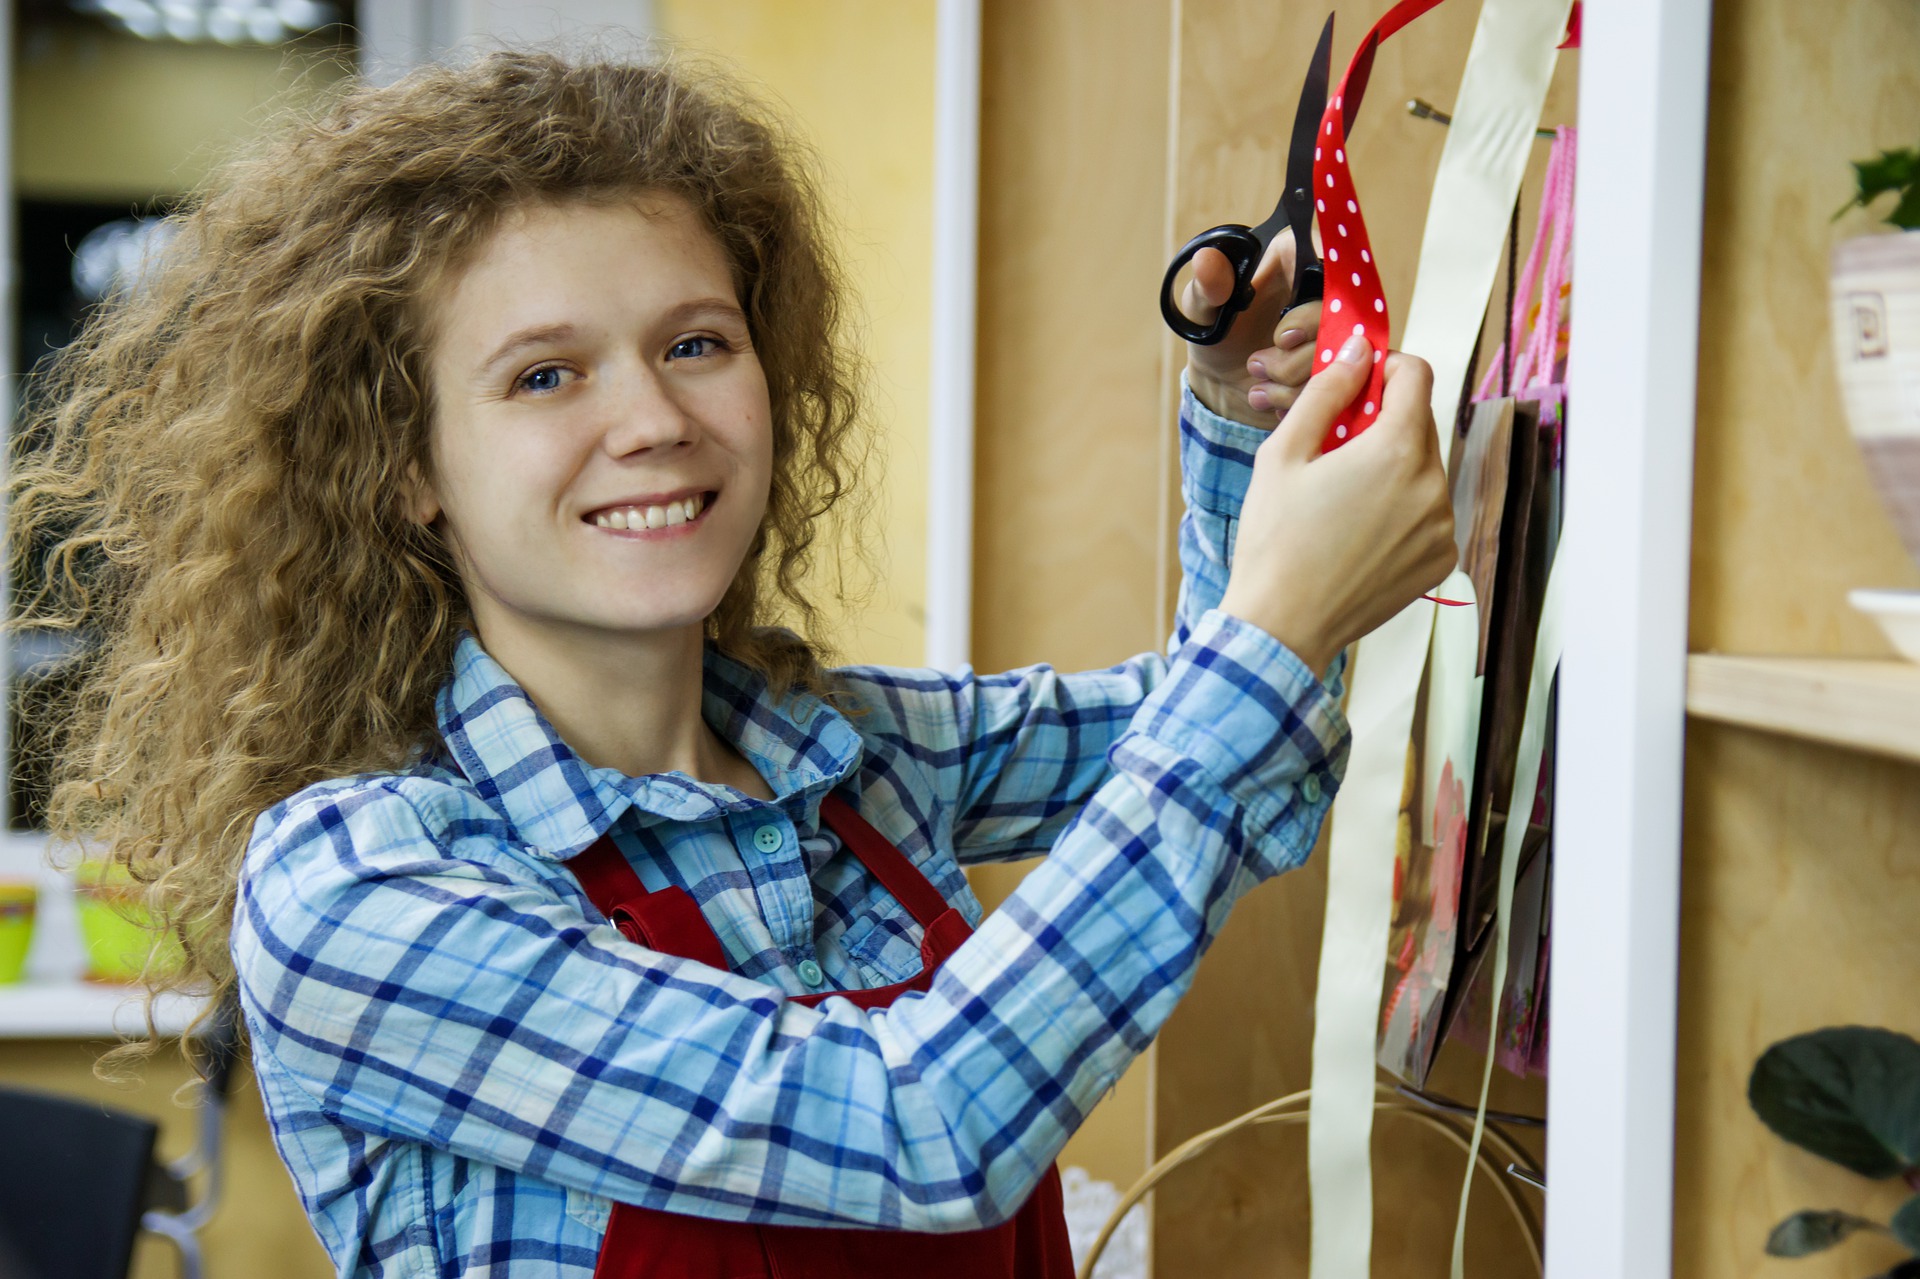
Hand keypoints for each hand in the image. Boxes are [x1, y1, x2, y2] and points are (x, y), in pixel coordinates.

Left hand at [1182, 228, 1323, 429]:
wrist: (1220, 379)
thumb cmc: (1213, 331)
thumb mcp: (1202, 310)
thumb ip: (1208, 288)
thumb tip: (1206, 259)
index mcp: (1296, 256)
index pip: (1331, 266)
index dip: (1312, 309)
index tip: (1282, 338)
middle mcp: (1324, 287)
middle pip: (1339, 320)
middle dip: (1296, 357)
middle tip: (1256, 363)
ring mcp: (1335, 326)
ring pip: (1338, 358)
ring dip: (1292, 381)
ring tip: (1256, 380)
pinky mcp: (1338, 361)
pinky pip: (1337, 385)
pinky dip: (1298, 398)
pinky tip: (1269, 396)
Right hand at [1217, 336, 1457, 675]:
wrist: (1283, 625)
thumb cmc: (1275, 539)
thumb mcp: (1284, 452)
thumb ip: (1327, 391)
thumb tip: (1359, 349)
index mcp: (1396, 450)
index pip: (1416, 376)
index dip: (1388, 368)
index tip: (1361, 380)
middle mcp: (1432, 486)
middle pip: (1420, 424)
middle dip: (1384, 422)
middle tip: (1336, 448)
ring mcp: (1442, 526)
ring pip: (1424, 470)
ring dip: (1393, 468)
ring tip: (1343, 500)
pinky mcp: (1441, 559)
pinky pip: (1429, 513)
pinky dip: (1403, 510)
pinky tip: (1360, 532)